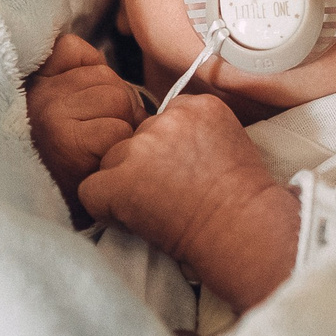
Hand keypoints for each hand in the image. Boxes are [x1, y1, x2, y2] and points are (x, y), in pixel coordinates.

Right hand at [26, 34, 144, 219]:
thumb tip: (102, 60)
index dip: (90, 77)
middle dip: (116, 108)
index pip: (70, 49)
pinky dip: (119, 151)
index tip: (82, 110)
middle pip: (107, 78)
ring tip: (98, 153)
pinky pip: (119, 129)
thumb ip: (74, 75)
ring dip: (120, 129)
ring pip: (118, 100)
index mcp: (29, 83)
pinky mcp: (69, 142)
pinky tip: (99, 166)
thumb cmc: (60, 164)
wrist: (45, 220)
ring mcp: (50, 116)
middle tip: (98, 140)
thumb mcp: (57, 109)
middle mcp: (34, 96)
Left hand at [80, 96, 299, 311]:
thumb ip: (196, 134)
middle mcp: (165, 119)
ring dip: (125, 184)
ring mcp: (139, 148)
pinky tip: (133, 219)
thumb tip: (168, 149)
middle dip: (144, 166)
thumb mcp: (232, 143)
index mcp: (197, 106)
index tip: (181, 172)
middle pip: (134, 139)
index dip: (166, 150)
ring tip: (156, 209)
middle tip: (169, 194)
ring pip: (111, 162)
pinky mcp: (119, 180)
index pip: (161, 120)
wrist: (243, 230)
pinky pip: (92, 190)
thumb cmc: (244, 200)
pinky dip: (105, 208)